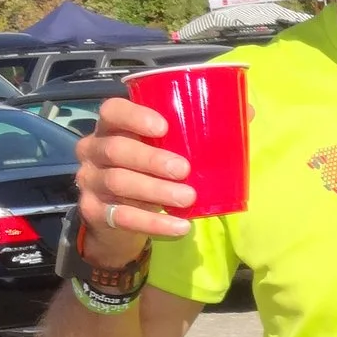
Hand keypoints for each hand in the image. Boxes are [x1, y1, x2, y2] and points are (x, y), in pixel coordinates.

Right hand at [76, 96, 193, 266]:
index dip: (134, 116)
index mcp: (112, 127)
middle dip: (151, 159)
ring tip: (188, 198)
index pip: (112, 111)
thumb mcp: (168, 149)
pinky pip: (123, 217)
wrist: (121, 219)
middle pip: (116, 149)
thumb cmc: (150, 172)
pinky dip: (154, 224)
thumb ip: (200, 130)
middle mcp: (94, 150)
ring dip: (156, 191)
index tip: (163, 127)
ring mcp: (90, 182)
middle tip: (185, 170)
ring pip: (119, 182)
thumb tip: (246, 110)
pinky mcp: (93, 211)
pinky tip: (180, 227)